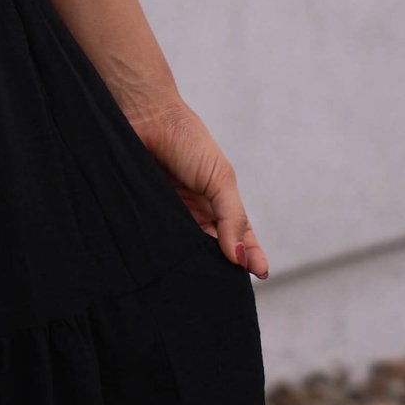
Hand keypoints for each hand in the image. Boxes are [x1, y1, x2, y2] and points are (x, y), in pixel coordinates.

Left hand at [122, 96, 269, 277]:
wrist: (144, 115)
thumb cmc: (186, 139)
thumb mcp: (220, 178)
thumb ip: (232, 216)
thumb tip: (241, 257)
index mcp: (216, 202)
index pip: (239, 236)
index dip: (250, 255)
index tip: (261, 275)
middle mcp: (193, 211)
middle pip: (211, 248)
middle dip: (220, 268)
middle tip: (224, 289)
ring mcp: (168, 214)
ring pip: (183, 249)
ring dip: (191, 265)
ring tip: (199, 285)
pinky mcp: (143, 215)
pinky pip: (155, 240)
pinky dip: (163, 253)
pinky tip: (168, 268)